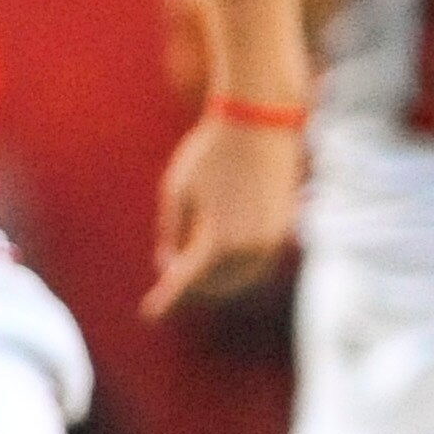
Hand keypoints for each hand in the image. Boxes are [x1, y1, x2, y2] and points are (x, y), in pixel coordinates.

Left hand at [145, 112, 300, 320]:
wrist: (260, 119)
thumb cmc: (209, 151)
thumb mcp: (175, 191)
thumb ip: (170, 233)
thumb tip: (168, 266)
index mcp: (217, 241)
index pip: (185, 285)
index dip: (165, 302)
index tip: (149, 314)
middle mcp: (248, 248)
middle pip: (213, 287)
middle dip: (190, 290)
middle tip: (168, 288)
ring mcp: (271, 240)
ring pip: (239, 280)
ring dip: (215, 283)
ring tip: (192, 274)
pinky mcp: (285, 229)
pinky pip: (258, 264)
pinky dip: (237, 269)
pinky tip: (219, 261)